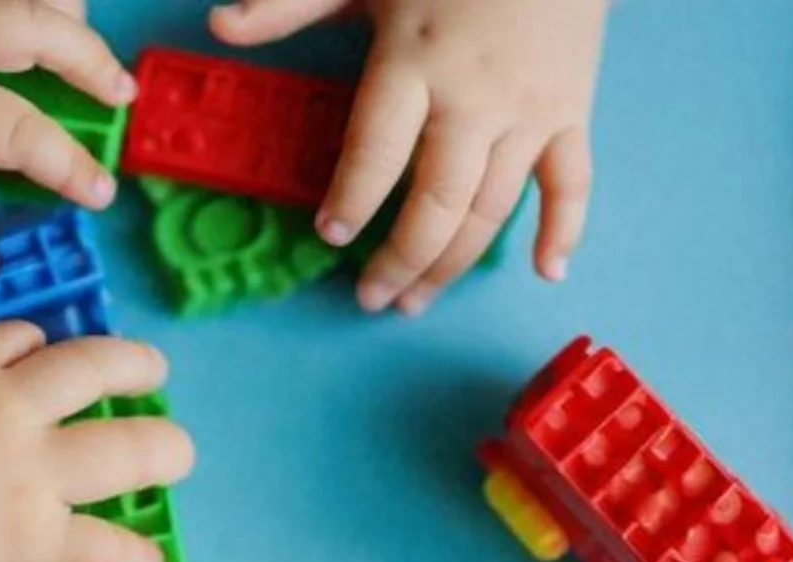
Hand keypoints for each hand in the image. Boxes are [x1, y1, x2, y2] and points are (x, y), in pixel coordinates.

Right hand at [0, 323, 193, 561]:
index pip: (20, 338)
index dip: (42, 343)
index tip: (52, 353)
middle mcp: (12, 415)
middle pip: (94, 369)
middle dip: (135, 364)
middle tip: (155, 371)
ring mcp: (35, 478)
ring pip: (127, 449)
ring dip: (163, 448)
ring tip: (179, 452)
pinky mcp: (41, 543)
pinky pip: (106, 548)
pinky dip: (133, 557)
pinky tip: (150, 561)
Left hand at [211, 0, 606, 314]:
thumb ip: (289, 4)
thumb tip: (219, 24)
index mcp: (414, 63)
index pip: (376, 150)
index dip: (351, 199)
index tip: (331, 236)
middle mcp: (473, 100)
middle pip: (437, 202)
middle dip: (401, 260)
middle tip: (371, 299)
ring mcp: (529, 112)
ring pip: (492, 208)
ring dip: (453, 265)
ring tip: (416, 302)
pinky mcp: (572, 113)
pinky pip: (573, 182)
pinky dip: (564, 229)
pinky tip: (547, 273)